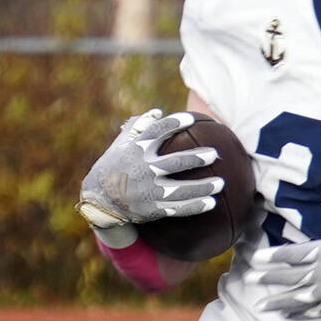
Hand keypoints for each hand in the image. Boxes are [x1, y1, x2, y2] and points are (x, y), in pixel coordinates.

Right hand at [76, 109, 222, 229]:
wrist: (99, 200)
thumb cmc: (113, 167)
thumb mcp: (120, 145)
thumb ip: (138, 127)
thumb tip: (158, 112)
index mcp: (136, 151)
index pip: (157, 133)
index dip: (174, 124)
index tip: (191, 119)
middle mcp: (143, 170)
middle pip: (174, 163)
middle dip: (196, 158)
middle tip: (214, 154)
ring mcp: (148, 191)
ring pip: (180, 190)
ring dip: (202, 187)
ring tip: (221, 184)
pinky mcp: (152, 209)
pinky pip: (177, 209)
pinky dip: (194, 206)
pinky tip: (211, 203)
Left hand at [246, 187, 320, 317]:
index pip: (292, 255)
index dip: (273, 257)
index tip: (256, 259)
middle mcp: (320, 273)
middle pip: (289, 277)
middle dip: (268, 278)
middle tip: (250, 280)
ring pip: (296, 298)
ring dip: (277, 302)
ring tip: (261, 305)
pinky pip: (311, 311)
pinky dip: (297, 314)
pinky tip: (286, 315)